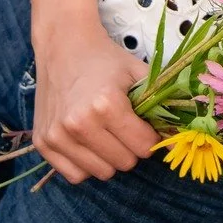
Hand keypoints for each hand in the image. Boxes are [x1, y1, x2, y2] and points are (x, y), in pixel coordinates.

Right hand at [29, 23, 157, 183]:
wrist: (64, 46)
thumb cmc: (105, 60)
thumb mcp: (138, 73)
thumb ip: (162, 104)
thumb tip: (179, 137)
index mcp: (106, 104)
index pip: (143, 146)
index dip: (149, 136)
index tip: (143, 124)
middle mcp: (79, 123)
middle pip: (124, 162)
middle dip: (131, 147)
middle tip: (124, 127)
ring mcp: (57, 135)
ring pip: (101, 173)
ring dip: (109, 158)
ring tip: (105, 132)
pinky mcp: (42, 143)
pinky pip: (75, 175)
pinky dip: (86, 164)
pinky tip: (87, 142)